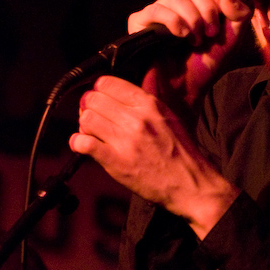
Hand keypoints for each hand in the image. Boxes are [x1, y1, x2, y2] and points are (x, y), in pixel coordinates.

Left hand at [69, 75, 238, 237]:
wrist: (191, 186)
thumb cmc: (182, 155)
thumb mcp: (170, 117)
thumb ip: (147, 103)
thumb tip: (128, 89)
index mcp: (149, 104)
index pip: (107, 83)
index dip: (98, 92)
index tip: (100, 102)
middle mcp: (137, 119)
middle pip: (93, 100)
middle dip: (88, 108)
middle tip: (93, 120)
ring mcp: (126, 140)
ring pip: (86, 119)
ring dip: (84, 127)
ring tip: (91, 135)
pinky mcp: (116, 162)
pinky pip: (84, 143)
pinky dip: (77, 143)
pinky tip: (83, 146)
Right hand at [127, 0, 251, 108]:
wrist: (185, 92)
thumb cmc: (207, 66)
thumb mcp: (232, 39)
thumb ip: (239, 13)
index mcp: (196, 1)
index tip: (223, 14)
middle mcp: (175, 3)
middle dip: (207, 9)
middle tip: (211, 33)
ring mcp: (157, 12)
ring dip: (192, 19)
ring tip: (196, 41)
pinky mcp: (140, 24)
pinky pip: (155, 10)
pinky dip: (172, 21)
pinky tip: (181, 36)